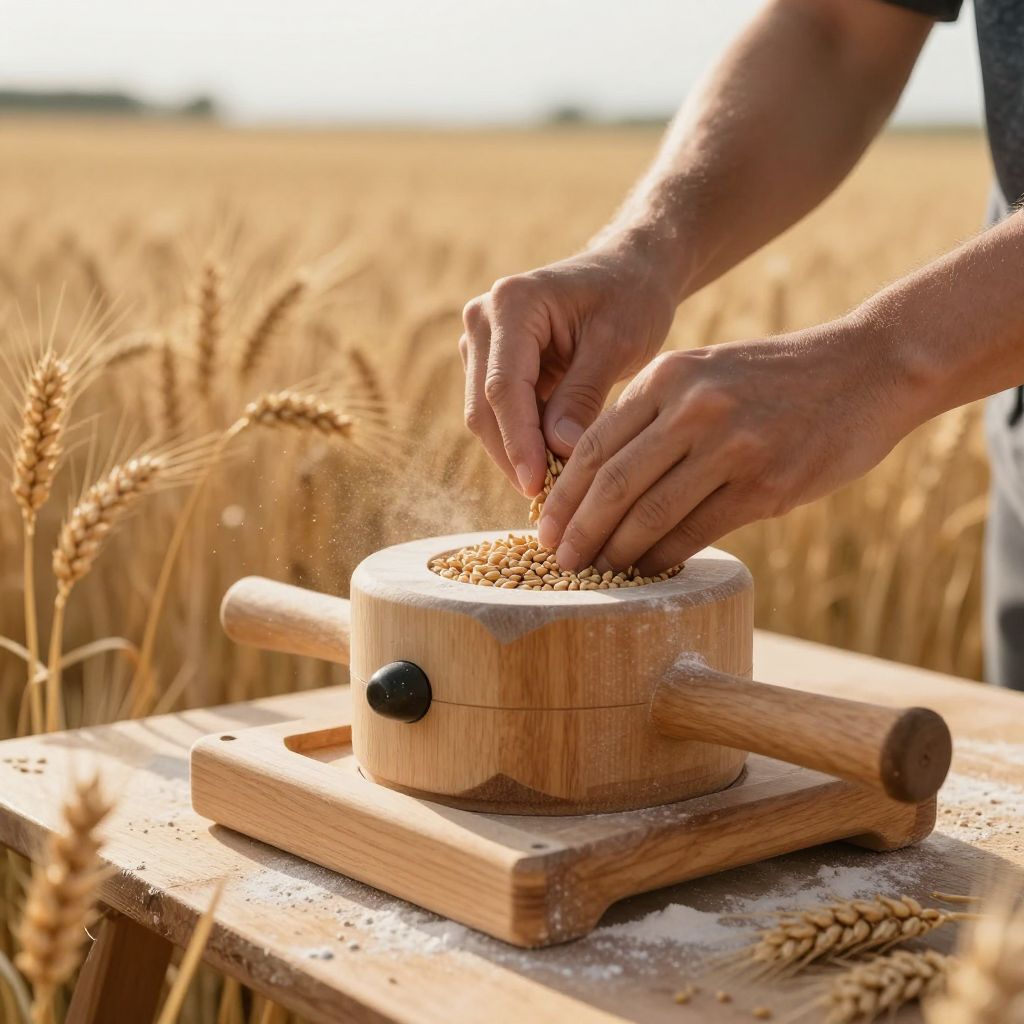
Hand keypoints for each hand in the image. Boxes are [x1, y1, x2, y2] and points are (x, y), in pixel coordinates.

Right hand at [460, 237, 677, 495]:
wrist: (628, 273)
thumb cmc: (631, 298)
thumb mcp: (618, 344)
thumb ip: (584, 395)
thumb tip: (558, 451)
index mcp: (512, 304)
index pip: (504, 388)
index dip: (518, 443)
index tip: (536, 487)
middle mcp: (482, 319)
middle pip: (484, 407)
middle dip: (513, 457)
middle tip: (548, 504)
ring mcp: (481, 342)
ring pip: (485, 417)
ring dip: (515, 455)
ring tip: (555, 492)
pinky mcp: (489, 363)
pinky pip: (499, 415)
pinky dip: (522, 443)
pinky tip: (552, 471)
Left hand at [537, 323, 904, 574]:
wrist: (867, 369)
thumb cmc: (776, 378)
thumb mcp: (706, 372)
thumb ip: (655, 415)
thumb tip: (601, 479)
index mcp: (669, 376)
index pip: (595, 445)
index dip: (562, 494)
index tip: (544, 528)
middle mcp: (694, 407)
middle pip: (613, 482)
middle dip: (578, 530)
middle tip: (558, 561)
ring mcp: (732, 446)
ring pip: (651, 512)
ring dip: (615, 551)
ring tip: (595, 573)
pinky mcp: (767, 485)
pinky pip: (697, 531)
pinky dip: (664, 556)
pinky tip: (646, 571)